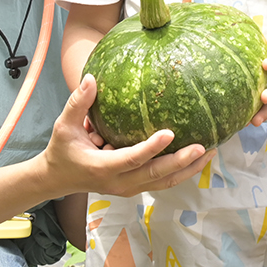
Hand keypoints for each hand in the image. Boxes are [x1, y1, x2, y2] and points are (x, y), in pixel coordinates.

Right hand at [43, 76, 212, 196]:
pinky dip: (180, 172)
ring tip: (209, 152)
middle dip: (181, 162)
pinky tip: (196, 158)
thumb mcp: (64, 126)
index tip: (170, 133)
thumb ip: (78, 103)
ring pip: (163, 183)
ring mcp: (128, 187)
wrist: (58, 178)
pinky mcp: (134, 187)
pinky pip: (161, 181)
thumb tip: (91, 78)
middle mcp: (119, 182)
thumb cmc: (62, 150)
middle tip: (202, 147)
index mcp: (102, 167)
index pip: (131, 159)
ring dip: (187, 170)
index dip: (151, 148)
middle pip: (156, 175)